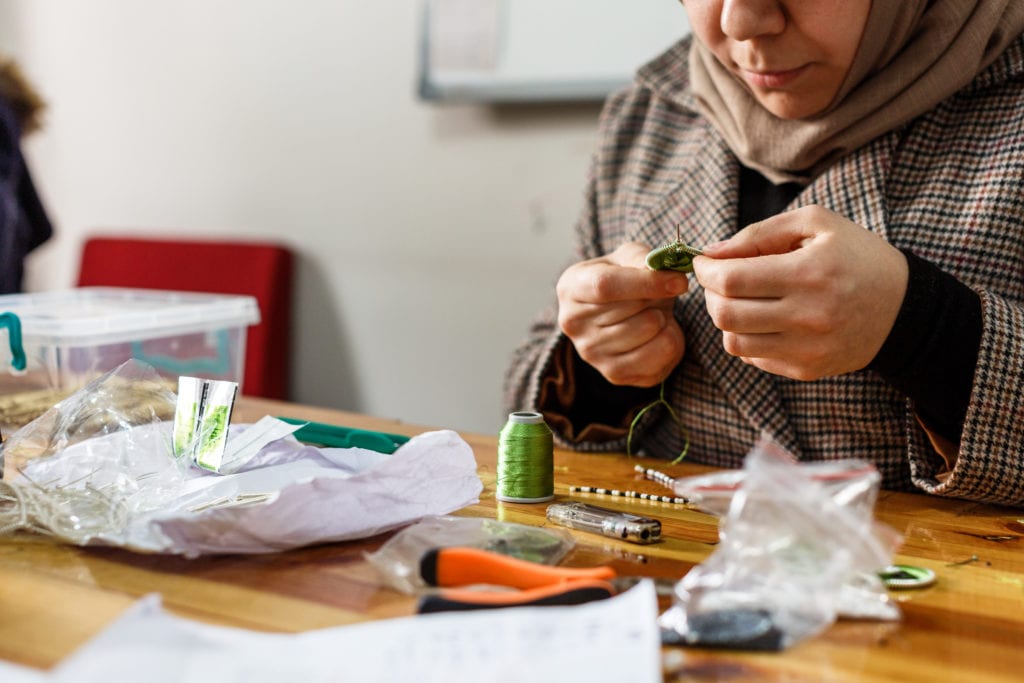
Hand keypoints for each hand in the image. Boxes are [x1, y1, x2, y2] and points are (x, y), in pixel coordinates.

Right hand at [556, 242, 688, 386]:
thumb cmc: (622, 279)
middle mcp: (574, 324)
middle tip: (659, 292)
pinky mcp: (615, 373)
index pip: (605, 286)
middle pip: (632, 309)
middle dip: (658, 297)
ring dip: (664, 316)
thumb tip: (667, 275)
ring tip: (654, 312)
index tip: (678, 281)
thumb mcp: (628, 257)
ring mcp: (592, 353)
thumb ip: (643, 258)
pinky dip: (671, 338)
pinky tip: (658, 332)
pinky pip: (662, 353)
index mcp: (571, 288)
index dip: (646, 282)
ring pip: (649, 329)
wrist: (616, 312)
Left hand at [692, 205, 907, 379]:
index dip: (705, 271)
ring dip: (725, 319)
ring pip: (733, 342)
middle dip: (710, 294)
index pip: (731, 280)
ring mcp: (807, 348)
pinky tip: (762, 320)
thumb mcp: (816, 224)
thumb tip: (711, 252)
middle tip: (719, 280)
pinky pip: (753, 358)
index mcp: (809, 273)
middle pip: (725, 314)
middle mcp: (808, 316)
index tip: (703, 262)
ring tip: (739, 301)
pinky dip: (746, 339)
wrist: (904, 309)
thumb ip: (759, 234)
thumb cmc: (855, 257)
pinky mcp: (806, 370)